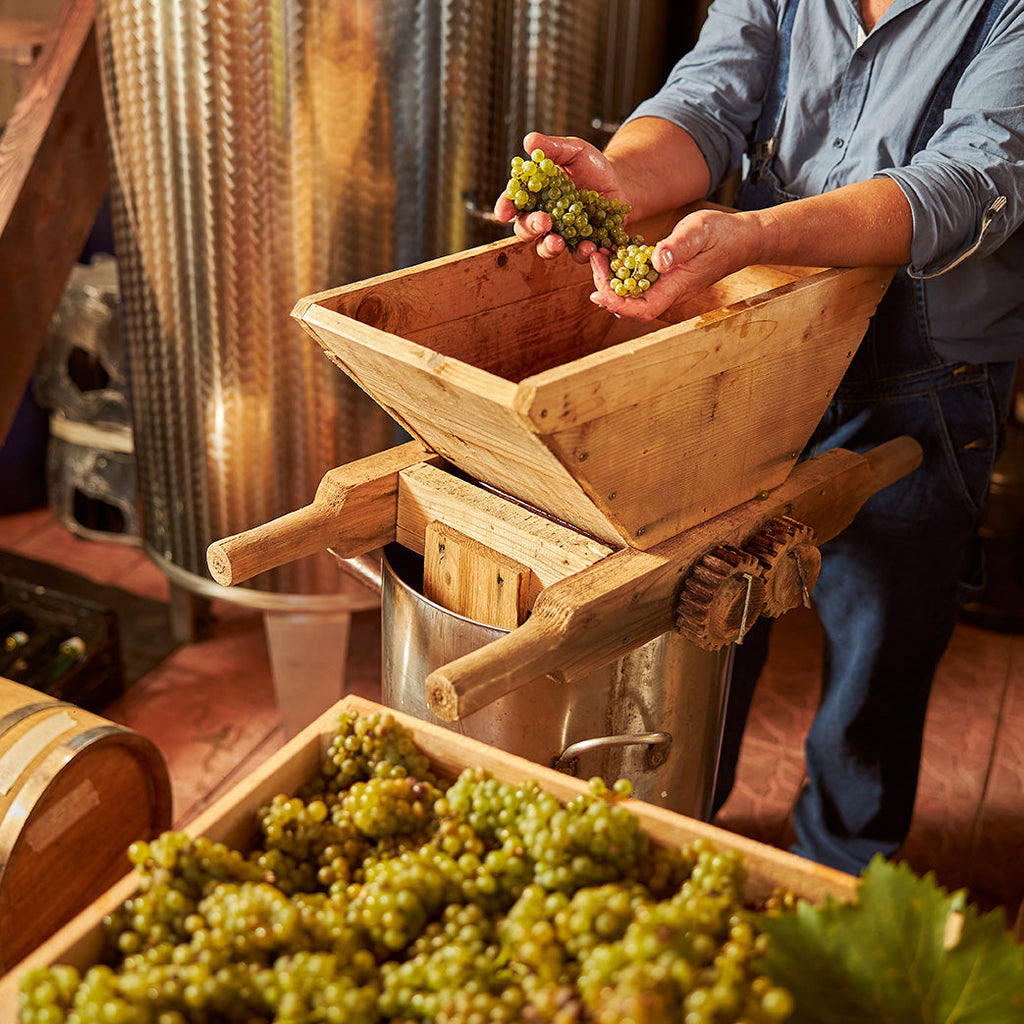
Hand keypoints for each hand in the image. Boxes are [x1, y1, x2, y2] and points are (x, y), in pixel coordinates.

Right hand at [494, 131, 627, 260]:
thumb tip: (529, 141)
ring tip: (558, 242)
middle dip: (530, 227)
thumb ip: (553, 149)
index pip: (514, 202)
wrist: (620, 183)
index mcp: (535, 194)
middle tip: (542, 222)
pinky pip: (577, 255)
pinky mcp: (580, 245)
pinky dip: (582, 254)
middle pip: (525, 229)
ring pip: (545, 248)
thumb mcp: (575, 151)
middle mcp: (543, 218)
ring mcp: (560, 235)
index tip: (504, 213)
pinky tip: (590, 247)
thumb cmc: (592, 166)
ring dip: (549, 247)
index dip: (505, 208)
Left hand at [590, 208, 759, 320]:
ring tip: (598, 254)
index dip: (618, 305)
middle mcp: (669, 292)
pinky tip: (612, 252)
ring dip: (611, 278)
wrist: (742, 239)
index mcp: (677, 287)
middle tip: (594, 258)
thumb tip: (657, 260)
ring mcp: (667, 286)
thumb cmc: (723, 234)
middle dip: (607, 286)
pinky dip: (622, 269)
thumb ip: (679, 246)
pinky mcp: (665, 277)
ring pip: (632, 293)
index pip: (643, 309)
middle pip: (630, 303)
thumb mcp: (700, 230)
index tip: (597, 291)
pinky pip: (638, 280)